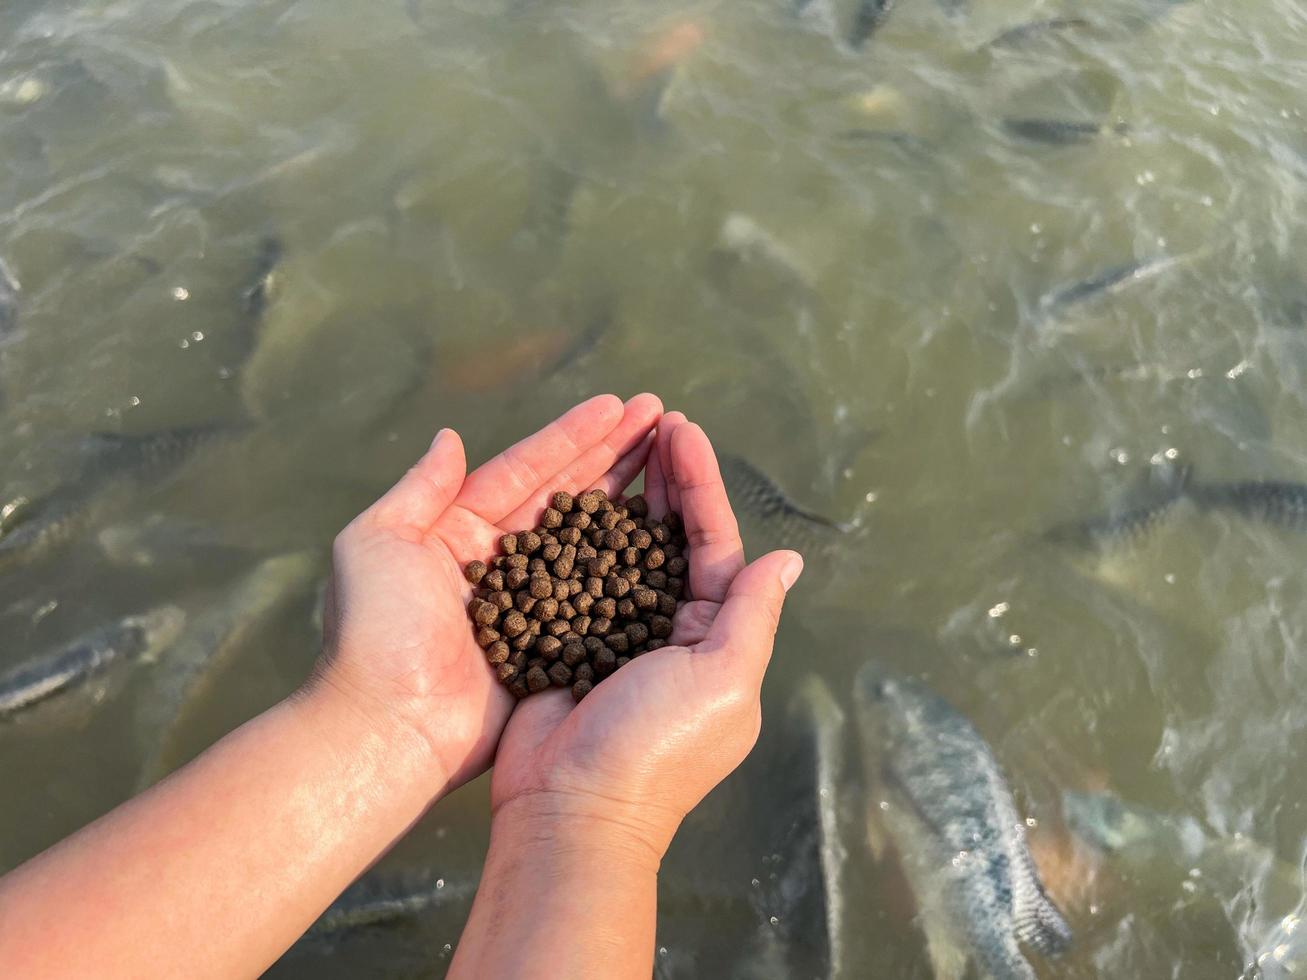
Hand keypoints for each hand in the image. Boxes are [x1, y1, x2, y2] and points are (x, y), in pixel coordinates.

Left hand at [314, 393, 662, 793]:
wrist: (390, 727)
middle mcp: (501, 561)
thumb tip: (450, 437)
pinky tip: (666, 538)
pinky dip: (630, 567)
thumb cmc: (376, 633)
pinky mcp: (552, 647)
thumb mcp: (376, 543)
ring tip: (673, 461)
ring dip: (630, 500)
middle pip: (567, 496)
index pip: (526, 470)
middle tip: (660, 418)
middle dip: (614, 455)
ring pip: (589, 540)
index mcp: (457, 530)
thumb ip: (419, 489)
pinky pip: (598, 598)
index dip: (573, 436)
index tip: (619, 405)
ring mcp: (531, 604)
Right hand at [489, 413, 803, 858]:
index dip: (700, 485)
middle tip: (650, 418)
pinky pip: (573, 574)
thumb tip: (789, 560)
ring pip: (621, 547)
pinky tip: (564, 491)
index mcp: (715, 639)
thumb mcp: (722, 680)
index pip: (713, 544)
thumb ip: (752, 615)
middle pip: (668, 537)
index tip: (683, 430)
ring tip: (613, 439)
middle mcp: (670, 632)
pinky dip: (573, 533)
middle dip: (663, 477)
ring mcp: (615, 634)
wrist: (568, 809)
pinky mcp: (566, 639)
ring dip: (621, 494)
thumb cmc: (654, 749)